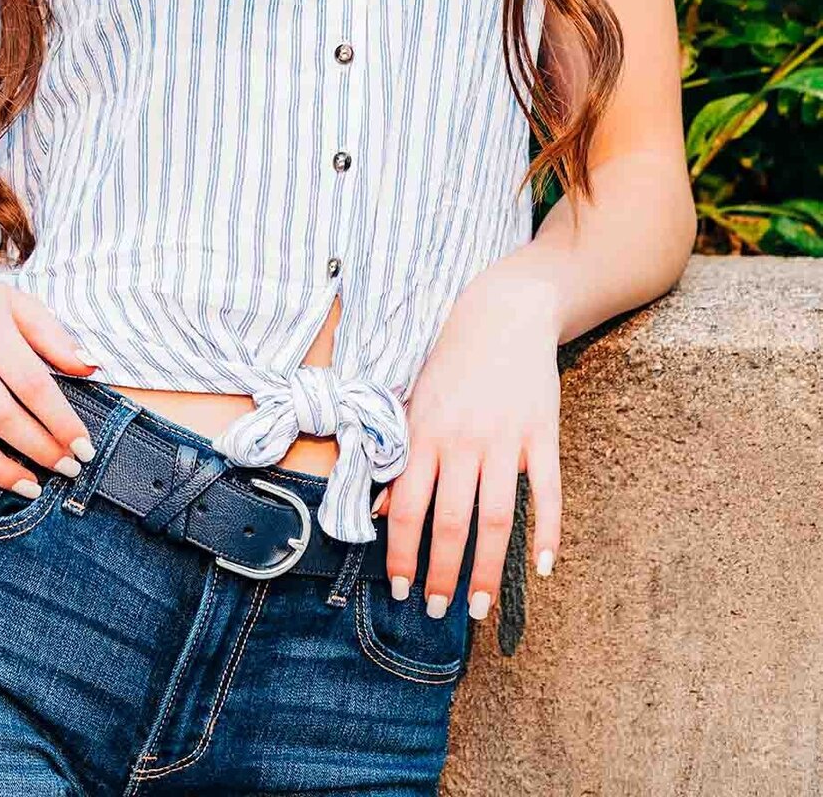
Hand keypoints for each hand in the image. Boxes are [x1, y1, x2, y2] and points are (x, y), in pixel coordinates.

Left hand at [378, 256, 562, 615]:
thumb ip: (399, 455)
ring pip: (496, 519)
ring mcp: (506, 439)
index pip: (408, 508)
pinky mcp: (543, 434)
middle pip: (452, 523)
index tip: (401, 589)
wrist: (504, 312)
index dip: (402, 554)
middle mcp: (463, 440)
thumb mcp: (415, 402)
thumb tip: (378, 510)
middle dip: (443, 575)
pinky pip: (548, 493)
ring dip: (487, 570)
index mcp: (425, 432)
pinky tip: (541, 568)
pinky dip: (548, 533)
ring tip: (478, 607)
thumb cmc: (452, 362)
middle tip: (439, 612)